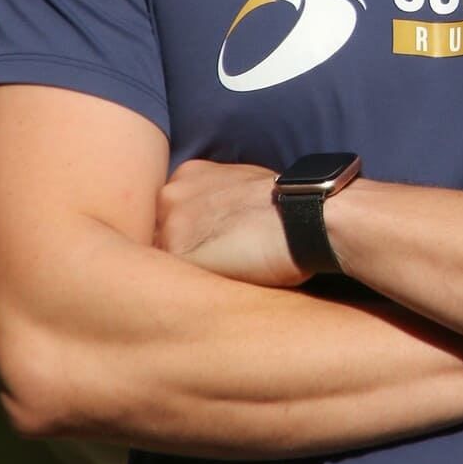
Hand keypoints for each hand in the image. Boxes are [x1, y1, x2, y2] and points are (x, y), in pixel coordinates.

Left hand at [155, 159, 307, 287]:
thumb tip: (207, 223)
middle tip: (216, 262)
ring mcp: (170, 223)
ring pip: (160, 261)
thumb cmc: (284, 205)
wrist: (306, 216)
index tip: (211, 245)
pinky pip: (170, 281)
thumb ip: (212, 197)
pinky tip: (216, 286)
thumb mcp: (240, 183)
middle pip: (156, 236)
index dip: (189, 235)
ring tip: (219, 275)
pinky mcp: (179, 254)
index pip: (167, 215)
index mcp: (186, 174)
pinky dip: (188, 289)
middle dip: (180, 253)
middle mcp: (170, 194)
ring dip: (183, 273)